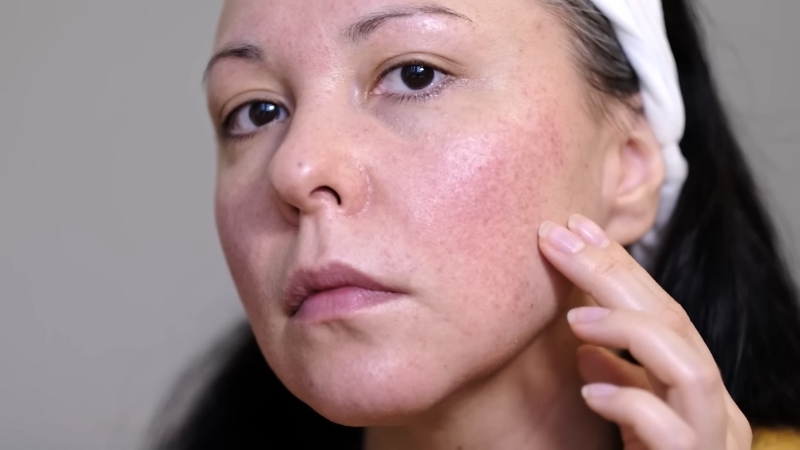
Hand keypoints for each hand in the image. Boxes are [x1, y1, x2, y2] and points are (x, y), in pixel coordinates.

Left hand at [538, 214, 751, 449]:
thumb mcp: (624, 422)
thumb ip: (617, 382)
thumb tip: (588, 348)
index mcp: (692, 388)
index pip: (660, 310)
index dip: (615, 265)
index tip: (571, 227)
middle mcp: (713, 408)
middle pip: (674, 323)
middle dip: (614, 273)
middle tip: (558, 236)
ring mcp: (711, 441)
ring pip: (692, 368)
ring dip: (631, 329)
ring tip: (573, 317)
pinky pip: (674, 432)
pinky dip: (631, 400)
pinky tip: (588, 387)